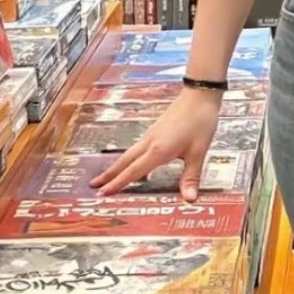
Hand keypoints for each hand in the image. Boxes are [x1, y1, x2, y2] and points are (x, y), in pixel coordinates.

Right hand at [90, 90, 221, 201]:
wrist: (199, 94)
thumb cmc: (200, 121)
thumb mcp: (198, 151)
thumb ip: (191, 176)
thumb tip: (189, 199)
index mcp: (158, 150)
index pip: (133, 171)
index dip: (118, 184)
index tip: (102, 193)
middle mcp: (150, 142)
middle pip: (125, 161)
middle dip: (109, 174)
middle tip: (94, 185)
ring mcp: (151, 135)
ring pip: (129, 154)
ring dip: (117, 166)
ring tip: (107, 176)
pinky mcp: (155, 130)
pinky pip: (137, 148)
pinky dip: (129, 158)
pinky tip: (132, 162)